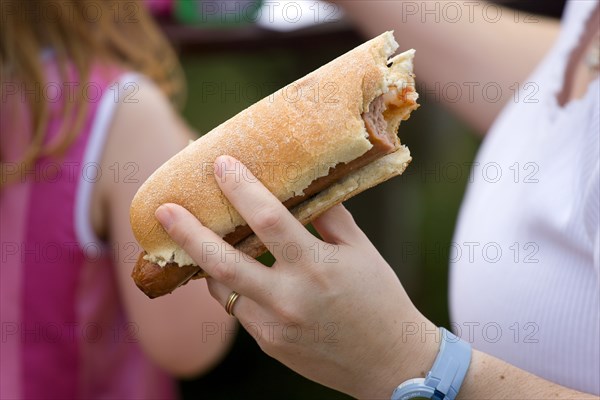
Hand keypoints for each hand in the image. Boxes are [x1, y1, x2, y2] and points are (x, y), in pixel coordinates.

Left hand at [155, 155, 437, 397]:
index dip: (241, 189)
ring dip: (204, 260)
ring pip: (222, 288)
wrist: (389, 362)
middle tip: (163, 209)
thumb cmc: (379, 299)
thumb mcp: (361, 252)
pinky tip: (232, 269)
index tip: (220, 164)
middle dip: (188, 233)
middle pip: (223, 263)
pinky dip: (231, 285)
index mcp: (317, 268)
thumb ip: (329, 217)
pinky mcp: (268, 343)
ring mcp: (273, 326)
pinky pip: (239, 308)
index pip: (268, 220)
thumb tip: (303, 185)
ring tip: (191, 237)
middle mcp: (289, 299)